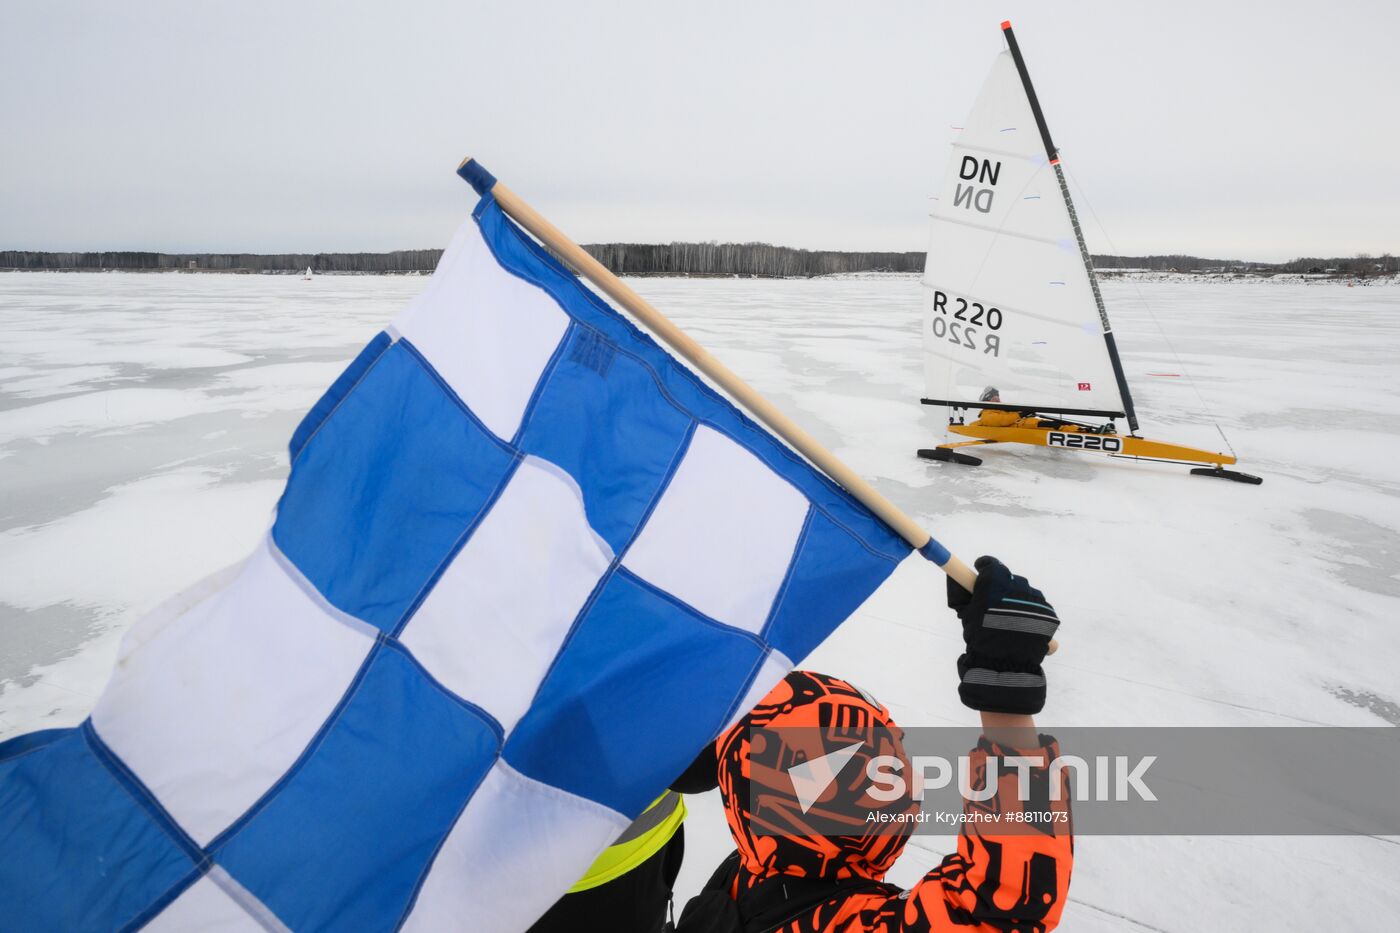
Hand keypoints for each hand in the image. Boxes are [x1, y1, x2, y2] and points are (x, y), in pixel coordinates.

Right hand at [946, 556, 1058, 714]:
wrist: (1006, 666)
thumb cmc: (981, 641)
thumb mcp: (968, 616)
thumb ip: (968, 598)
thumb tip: (967, 586)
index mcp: (994, 584)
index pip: (991, 565)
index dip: (985, 566)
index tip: (980, 568)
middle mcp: (1016, 586)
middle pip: (1010, 579)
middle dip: (1003, 586)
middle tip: (996, 601)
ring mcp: (1035, 600)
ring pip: (1027, 592)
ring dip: (1019, 599)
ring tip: (1013, 619)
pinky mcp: (1049, 613)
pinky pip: (1040, 606)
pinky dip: (1033, 613)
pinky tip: (1025, 627)